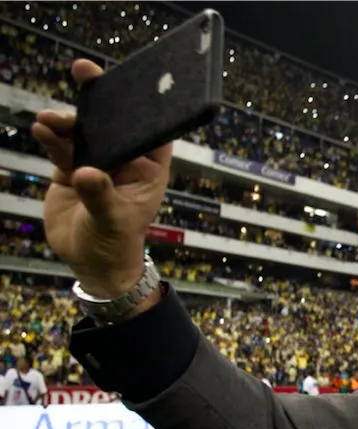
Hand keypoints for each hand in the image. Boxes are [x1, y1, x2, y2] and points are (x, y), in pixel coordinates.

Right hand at [31, 59, 172, 298]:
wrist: (90, 261)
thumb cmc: (115, 243)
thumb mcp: (111, 221)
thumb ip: (100, 195)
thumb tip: (86, 173)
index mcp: (148, 168)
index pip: (149, 129)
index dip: (141, 104)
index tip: (127, 82)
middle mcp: (125, 160)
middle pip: (113, 122)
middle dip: (98, 100)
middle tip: (84, 73)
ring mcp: (98, 162)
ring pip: (84, 131)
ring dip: (67, 121)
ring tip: (50, 120)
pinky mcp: (72, 168)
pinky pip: (62, 145)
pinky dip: (52, 137)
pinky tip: (42, 129)